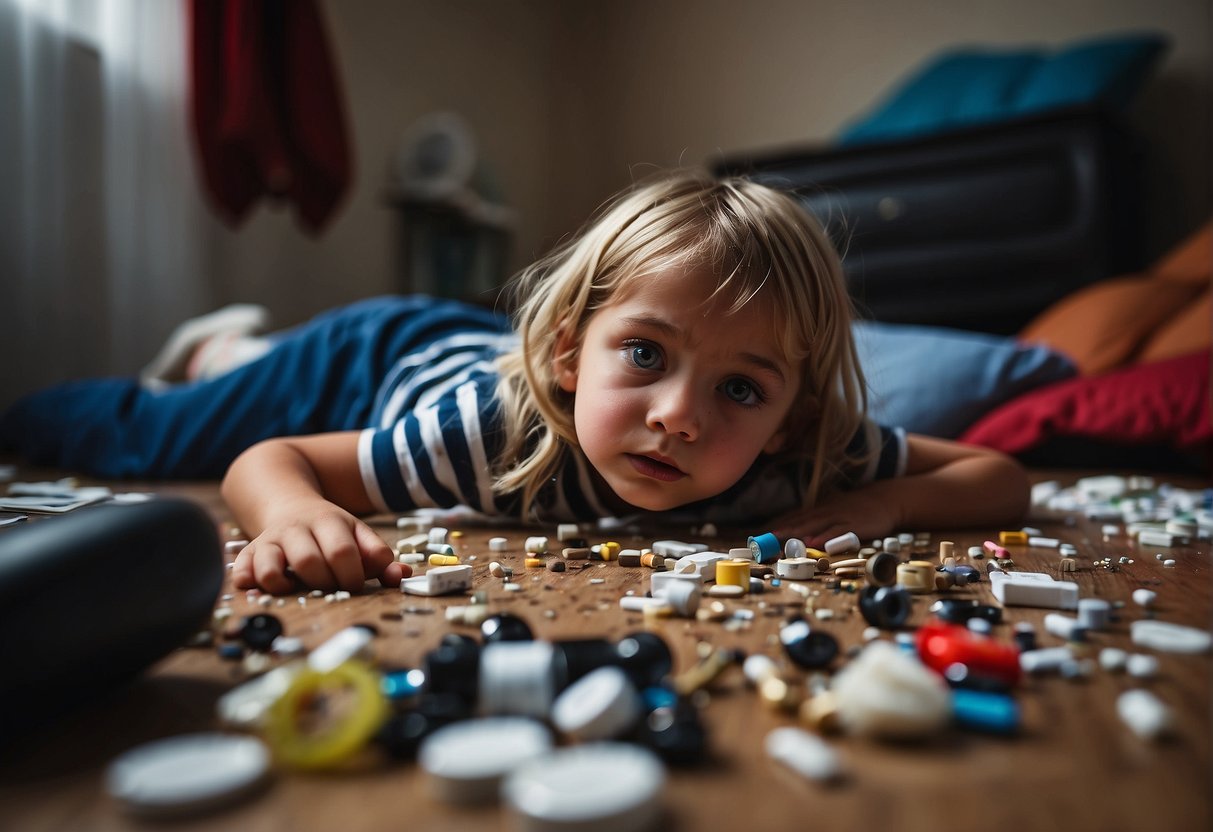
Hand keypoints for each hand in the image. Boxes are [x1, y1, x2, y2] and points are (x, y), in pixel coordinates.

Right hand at [230, 499, 409, 593]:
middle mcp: (297, 528)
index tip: (354, 585)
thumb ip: (379, 556)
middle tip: (329, 588)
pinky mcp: (248, 553)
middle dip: (323, 583)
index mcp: (330, 522)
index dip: (352, 576)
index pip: (343, 552)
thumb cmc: (330, 531)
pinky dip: (250, 583)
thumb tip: (401, 575)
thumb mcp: (358, 535)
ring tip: (297, 588)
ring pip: (272, 566)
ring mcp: (270, 540)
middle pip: (309, 561)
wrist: (288, 502)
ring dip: (285, 586)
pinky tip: (264, 588)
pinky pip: (242, 571)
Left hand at [770, 484, 901, 549]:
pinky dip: (824, 536)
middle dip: (782, 529)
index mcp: (820, 509)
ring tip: (782, 537)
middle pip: (801, 520)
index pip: (795, 516)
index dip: (778, 523)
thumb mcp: (835, 509)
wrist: (884, 500)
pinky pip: (836, 531)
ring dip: (798, 531)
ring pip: (815, 524)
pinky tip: (813, 542)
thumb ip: (818, 518)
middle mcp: (826, 511)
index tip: (761, 532)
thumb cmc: (857, 508)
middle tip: (765, 537)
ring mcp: (839, 517)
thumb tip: (800, 531)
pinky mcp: (852, 525)